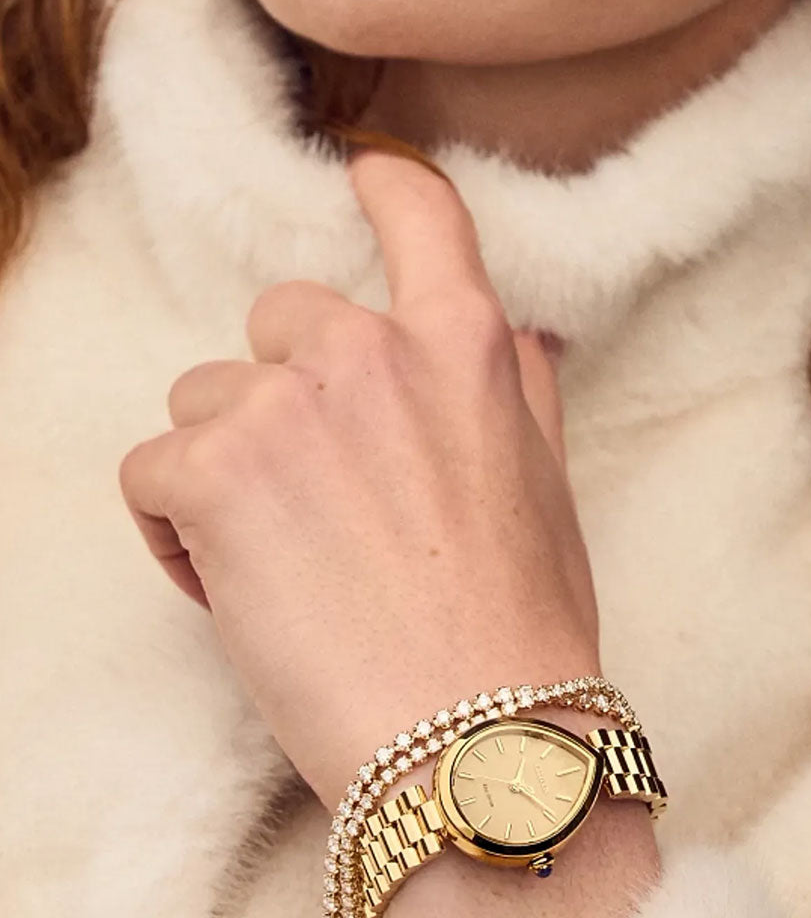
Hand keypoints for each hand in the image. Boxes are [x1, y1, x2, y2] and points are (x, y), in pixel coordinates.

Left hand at [119, 151, 600, 807]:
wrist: (476, 741)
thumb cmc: (522, 630)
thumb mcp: (547, 493)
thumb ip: (521, 396)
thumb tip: (520, 338)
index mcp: (464, 349)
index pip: (419, 215)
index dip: (385, 187)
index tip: (364, 175)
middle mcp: (368, 353)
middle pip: (281, 320)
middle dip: (286, 392)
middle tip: (316, 493)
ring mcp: (283, 408)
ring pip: (206, 400)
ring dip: (229, 465)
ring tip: (276, 560)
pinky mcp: (211, 477)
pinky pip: (155, 470)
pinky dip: (177, 526)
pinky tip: (231, 587)